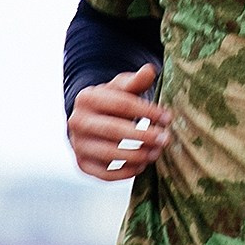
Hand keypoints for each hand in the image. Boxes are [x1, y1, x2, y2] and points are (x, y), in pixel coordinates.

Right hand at [68, 65, 170, 180]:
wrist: (90, 121)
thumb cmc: (111, 102)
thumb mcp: (122, 88)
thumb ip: (136, 81)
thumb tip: (150, 70)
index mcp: (87, 98)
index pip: (121, 104)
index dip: (147, 111)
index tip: (167, 117)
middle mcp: (77, 121)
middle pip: (113, 130)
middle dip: (143, 136)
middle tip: (165, 138)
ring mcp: (78, 145)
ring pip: (109, 154)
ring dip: (137, 155)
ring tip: (156, 152)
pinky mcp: (83, 165)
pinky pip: (105, 174)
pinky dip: (126, 172)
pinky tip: (142, 165)